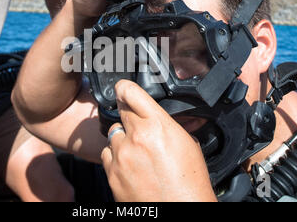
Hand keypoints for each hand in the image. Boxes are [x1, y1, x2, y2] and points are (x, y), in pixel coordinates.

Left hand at [101, 80, 216, 201]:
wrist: (181, 211)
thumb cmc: (189, 184)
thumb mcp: (187, 144)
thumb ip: (166, 124)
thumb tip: (157, 115)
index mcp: (157, 125)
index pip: (130, 92)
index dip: (125, 88)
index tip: (123, 88)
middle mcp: (135, 137)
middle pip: (120, 112)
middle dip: (129, 116)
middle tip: (139, 128)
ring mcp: (121, 156)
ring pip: (113, 134)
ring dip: (123, 139)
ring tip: (139, 153)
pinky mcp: (111, 173)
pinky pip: (107, 155)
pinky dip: (116, 157)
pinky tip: (131, 165)